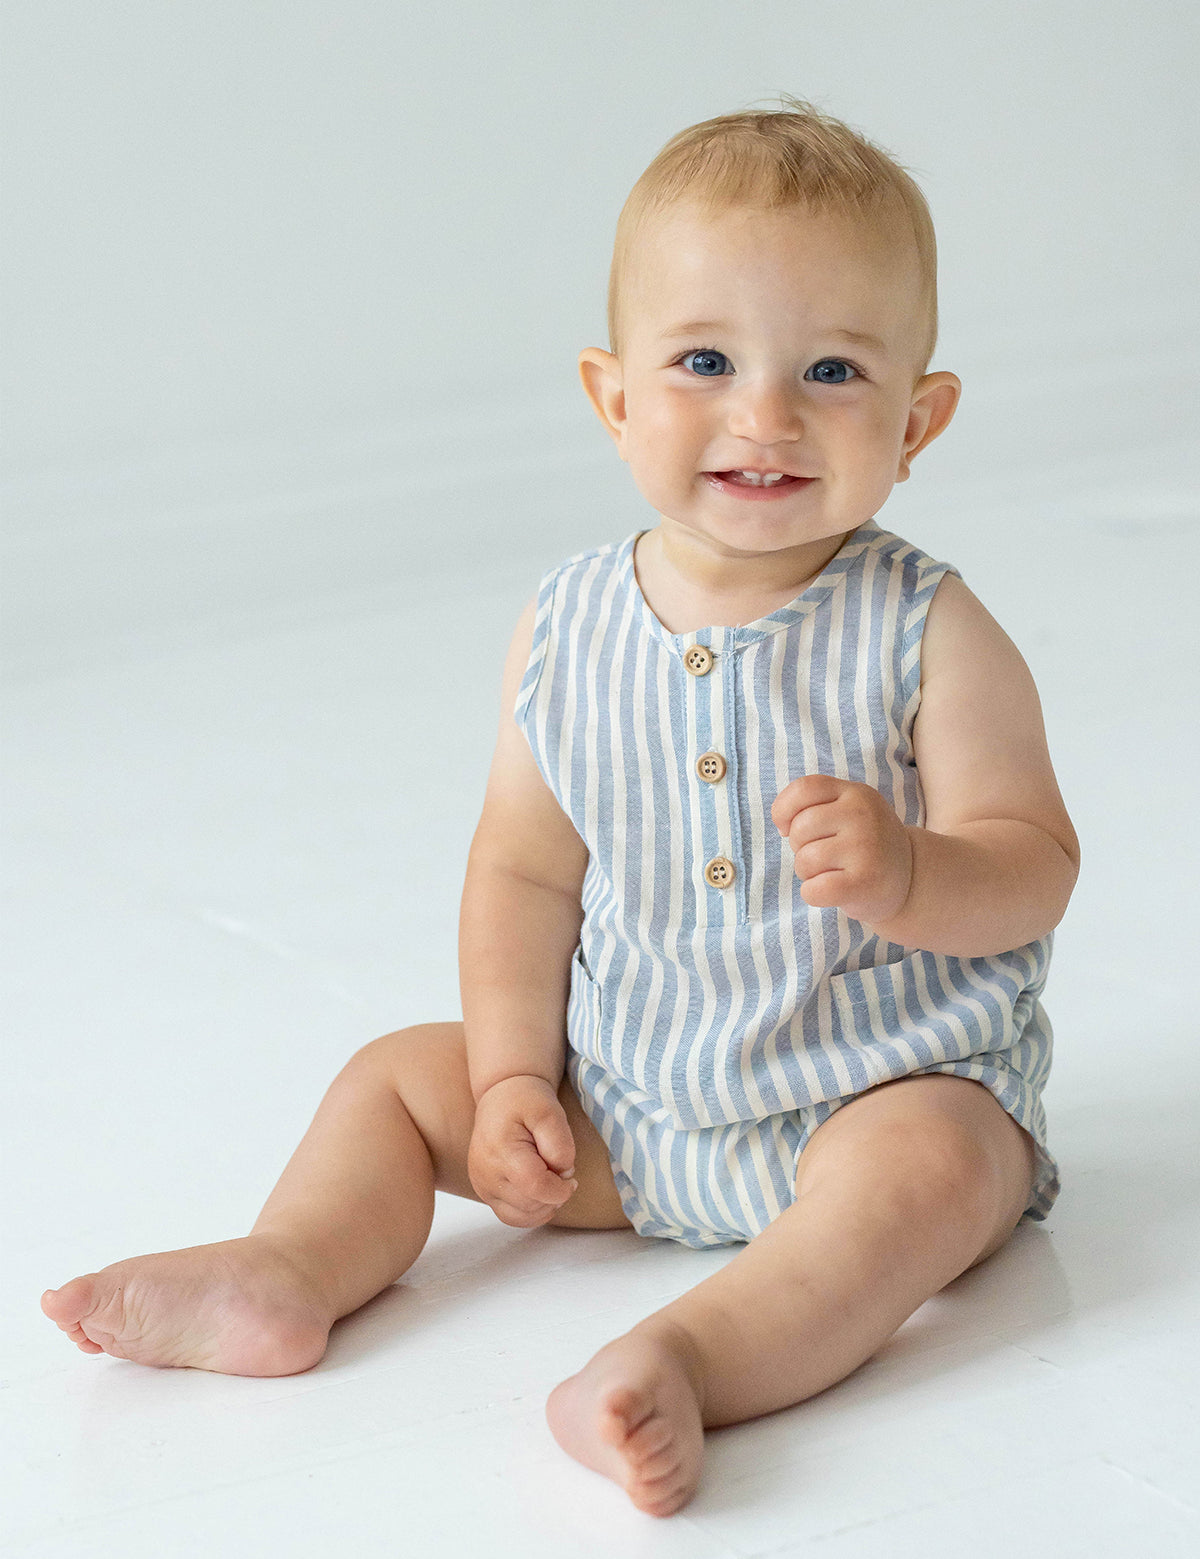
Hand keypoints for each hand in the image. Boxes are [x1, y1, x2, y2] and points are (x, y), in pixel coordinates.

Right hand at [468, 1075, 578, 1227]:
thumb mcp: (550, 1112)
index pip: (535, 1187)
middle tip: (559, 1170)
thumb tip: (562, 1175)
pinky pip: (510, 1216)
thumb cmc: (526, 1101)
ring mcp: (481, 1184)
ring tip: (550, 1180)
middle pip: (529, 1204)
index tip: (571, 1176)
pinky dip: (530, 1212)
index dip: (560, 1189)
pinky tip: (541, 1195)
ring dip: (542, 1205)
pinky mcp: (483, 1191)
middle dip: (553, 1194)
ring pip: (520, 1216)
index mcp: (500, 1150)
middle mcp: (484, 1172)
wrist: (502, 1095)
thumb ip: (560, 1145)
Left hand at [771, 774, 912, 926]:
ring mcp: (865, 848)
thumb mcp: (849, 811)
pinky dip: (813, 894)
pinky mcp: (864, 882)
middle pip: (799, 829)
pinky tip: (833, 891)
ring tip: (833, 873)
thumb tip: (783, 826)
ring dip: (808, 873)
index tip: (788, 828)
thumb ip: (815, 805)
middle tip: (825, 856)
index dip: (784, 810)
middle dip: (800, 848)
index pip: (804, 789)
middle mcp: (863, 815)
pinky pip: (813, 889)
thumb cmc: (865, 844)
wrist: (911, 879)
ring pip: (804, 860)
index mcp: (856, 793)